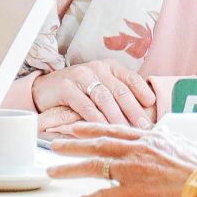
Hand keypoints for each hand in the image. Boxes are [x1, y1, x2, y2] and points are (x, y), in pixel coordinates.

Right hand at [31, 60, 154, 127]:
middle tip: (144, 125)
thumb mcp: (100, 88)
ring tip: (127, 130)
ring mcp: (81, 76)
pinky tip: (103, 129)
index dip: (142, 92)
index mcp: (109, 67)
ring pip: (104, 98)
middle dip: (134, 110)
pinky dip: (95, 118)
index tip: (152, 106)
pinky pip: (85, 105)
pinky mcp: (67, 87)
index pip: (130, 78)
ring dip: (117, 116)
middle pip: (120, 90)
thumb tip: (143, 113)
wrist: (44, 90)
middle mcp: (97, 68)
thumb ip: (118, 95)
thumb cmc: (77, 92)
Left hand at [48, 122, 196, 196]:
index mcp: (150, 139)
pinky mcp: (134, 192)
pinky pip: (102, 196)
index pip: (114, 130)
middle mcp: (137, 150)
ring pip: (93, 165)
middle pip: (97, 144)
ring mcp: (133, 170)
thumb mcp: (191, 146)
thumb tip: (173, 136)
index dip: (92, 128)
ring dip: (70, 168)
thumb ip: (176, 141)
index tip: (76, 128)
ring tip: (52, 171)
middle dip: (72, 144)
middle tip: (54, 144)